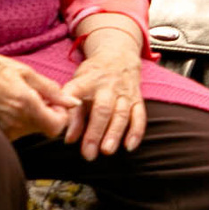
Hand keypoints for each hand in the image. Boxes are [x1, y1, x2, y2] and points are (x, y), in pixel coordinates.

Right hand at [0, 50, 71, 140]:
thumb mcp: (24, 72)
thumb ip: (51, 90)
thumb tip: (72, 102)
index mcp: (26, 105)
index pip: (56, 127)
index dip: (61, 116)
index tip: (54, 103)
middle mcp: (16, 122)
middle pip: (44, 129)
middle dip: (47, 114)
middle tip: (37, 96)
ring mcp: (5, 130)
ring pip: (30, 129)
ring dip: (32, 116)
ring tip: (19, 97)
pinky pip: (16, 130)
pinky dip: (18, 119)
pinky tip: (8, 104)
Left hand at [61, 30, 145, 158]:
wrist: (119, 56)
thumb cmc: (93, 76)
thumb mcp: (77, 85)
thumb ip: (73, 113)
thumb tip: (69, 139)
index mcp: (87, 81)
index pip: (78, 98)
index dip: (72, 118)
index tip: (68, 139)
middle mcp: (107, 86)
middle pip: (102, 109)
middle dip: (95, 132)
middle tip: (88, 153)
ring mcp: (124, 92)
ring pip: (121, 114)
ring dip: (114, 134)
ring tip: (107, 151)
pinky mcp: (137, 99)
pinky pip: (139, 115)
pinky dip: (136, 132)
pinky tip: (129, 146)